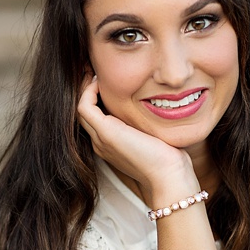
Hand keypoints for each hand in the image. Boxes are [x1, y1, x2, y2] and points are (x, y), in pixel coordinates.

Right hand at [76, 75, 196, 195]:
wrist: (167, 175)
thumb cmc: (169, 160)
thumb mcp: (155, 138)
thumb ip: (147, 126)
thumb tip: (160, 108)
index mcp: (110, 144)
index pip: (96, 118)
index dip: (97, 99)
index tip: (105, 82)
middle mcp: (100, 142)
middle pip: (84, 113)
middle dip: (86, 92)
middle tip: (93, 73)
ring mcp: (100, 138)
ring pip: (80, 109)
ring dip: (84, 89)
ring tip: (93, 74)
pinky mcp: (105, 132)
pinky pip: (85, 107)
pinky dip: (88, 92)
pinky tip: (99, 82)